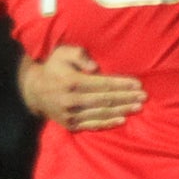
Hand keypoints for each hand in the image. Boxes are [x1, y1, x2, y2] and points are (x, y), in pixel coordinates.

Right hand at [24, 45, 144, 130]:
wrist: (34, 90)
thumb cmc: (54, 67)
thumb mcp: (62, 53)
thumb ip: (79, 55)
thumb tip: (95, 68)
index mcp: (72, 81)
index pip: (103, 84)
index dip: (121, 85)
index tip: (138, 84)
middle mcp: (71, 99)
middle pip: (105, 100)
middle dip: (126, 98)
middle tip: (144, 97)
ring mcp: (70, 114)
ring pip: (101, 113)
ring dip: (122, 111)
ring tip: (138, 107)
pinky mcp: (70, 124)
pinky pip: (92, 125)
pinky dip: (108, 123)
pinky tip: (122, 120)